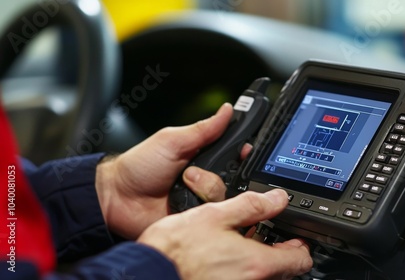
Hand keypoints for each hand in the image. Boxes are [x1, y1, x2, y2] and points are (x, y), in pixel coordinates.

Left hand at [96, 103, 245, 238]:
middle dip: (213, 175)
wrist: (117, 198)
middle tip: (191, 172)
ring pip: (224, 196)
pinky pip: (211, 215)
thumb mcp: (173, 140)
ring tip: (181, 187)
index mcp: (203, 157)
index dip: (242, 153)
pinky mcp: (195, 218)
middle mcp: (205, 178)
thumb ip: (204, 129)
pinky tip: (183, 203)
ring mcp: (200, 199)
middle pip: (234, 178)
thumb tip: (227, 110)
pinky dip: (198, 208)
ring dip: (202, 189)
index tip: (244, 151)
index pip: (234, 154)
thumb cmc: (139, 166)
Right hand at [138, 189, 312, 279]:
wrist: (147, 274)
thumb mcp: (216, 215)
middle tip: (261, 234)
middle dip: (277, 251)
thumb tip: (277, 199)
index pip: (302, 260)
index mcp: (257, 263)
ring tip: (238, 242)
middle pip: (284, 271)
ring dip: (257, 261)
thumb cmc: (175, 250)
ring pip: (262, 277)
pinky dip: (240, 270)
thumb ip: (251, 206)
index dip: (300, 243)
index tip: (292, 234)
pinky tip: (222, 258)